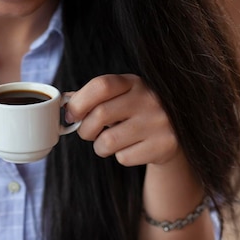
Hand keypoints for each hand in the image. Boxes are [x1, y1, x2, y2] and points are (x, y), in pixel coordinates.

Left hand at [64, 74, 179, 166]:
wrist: (176, 133)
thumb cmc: (135, 113)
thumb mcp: (119, 98)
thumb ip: (92, 98)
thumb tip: (64, 103)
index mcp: (134, 82)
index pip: (101, 86)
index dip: (79, 102)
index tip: (72, 115)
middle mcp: (150, 98)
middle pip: (99, 115)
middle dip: (85, 130)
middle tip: (89, 133)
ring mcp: (160, 122)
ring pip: (108, 142)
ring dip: (101, 147)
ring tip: (111, 142)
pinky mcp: (164, 145)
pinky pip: (124, 157)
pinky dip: (121, 157)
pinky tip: (133, 148)